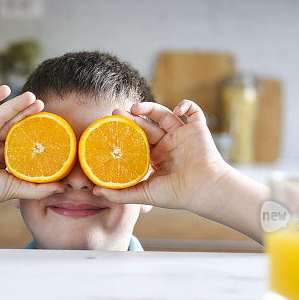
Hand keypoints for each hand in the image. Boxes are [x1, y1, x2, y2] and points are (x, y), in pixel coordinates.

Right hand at [0, 85, 63, 212]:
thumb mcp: (14, 189)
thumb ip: (37, 188)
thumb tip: (63, 187)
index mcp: (0, 157)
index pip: (21, 140)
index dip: (34, 131)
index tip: (50, 124)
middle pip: (12, 124)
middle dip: (27, 113)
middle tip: (42, 104)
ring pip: (0, 115)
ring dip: (15, 104)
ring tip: (31, 96)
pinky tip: (6, 89)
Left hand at [92, 99, 226, 214]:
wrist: (203, 189)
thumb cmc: (177, 194)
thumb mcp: (144, 194)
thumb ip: (120, 193)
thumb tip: (95, 191)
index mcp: (157, 158)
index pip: (137, 141)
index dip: (125, 133)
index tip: (110, 129)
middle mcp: (169, 145)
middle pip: (147, 125)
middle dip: (131, 118)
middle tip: (115, 112)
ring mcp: (183, 135)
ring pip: (165, 114)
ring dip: (150, 108)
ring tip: (136, 108)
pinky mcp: (198, 128)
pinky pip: (193, 110)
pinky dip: (186, 104)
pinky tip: (177, 109)